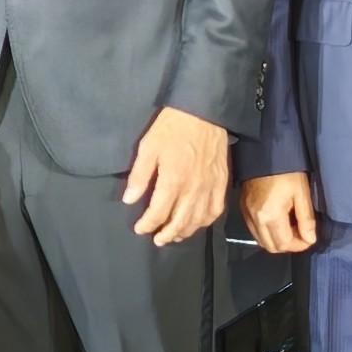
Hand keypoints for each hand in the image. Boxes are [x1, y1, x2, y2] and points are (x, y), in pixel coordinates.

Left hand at [122, 107, 229, 245]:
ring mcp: (209, 187)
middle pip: (179, 222)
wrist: (203, 112)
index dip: (147, 224)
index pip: (158, 213)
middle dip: (166, 234)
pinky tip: (198, 223)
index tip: (139, 228)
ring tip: (174, 236)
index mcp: (173, 181)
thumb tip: (129, 200)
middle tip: (157, 240)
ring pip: (198, 220)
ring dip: (185, 232)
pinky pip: (215, 210)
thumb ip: (140, 176)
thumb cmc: (172, 127)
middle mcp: (193, 189)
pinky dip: (206, 221)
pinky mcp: (221, 182)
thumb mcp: (148, 147)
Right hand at [242, 171, 317, 254]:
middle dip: (288, 245)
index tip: (309, 238)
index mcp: (270, 216)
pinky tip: (277, 220)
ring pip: (261, 241)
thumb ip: (306, 219)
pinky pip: (255, 231)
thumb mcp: (301, 193)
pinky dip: (267, 232)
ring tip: (289, 226)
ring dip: (277, 240)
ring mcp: (246, 214)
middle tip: (300, 233)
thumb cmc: (286, 171)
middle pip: (271, 247)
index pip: (284, 244)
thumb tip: (310, 239)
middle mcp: (255, 219)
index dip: (300, 245)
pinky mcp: (243, 209)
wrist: (265, 152)